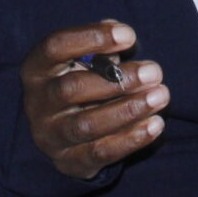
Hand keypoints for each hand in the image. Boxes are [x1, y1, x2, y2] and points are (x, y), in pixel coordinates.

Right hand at [21, 20, 166, 179]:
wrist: (63, 132)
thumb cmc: (82, 82)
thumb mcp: (83, 60)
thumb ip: (101, 47)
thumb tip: (122, 34)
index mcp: (37, 69)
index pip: (55, 47)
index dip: (92, 38)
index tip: (129, 35)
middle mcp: (37, 103)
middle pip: (72, 89)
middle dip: (118, 80)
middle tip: (154, 72)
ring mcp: (51, 135)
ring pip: (87, 124)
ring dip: (128, 109)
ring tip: (161, 95)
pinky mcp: (69, 161)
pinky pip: (101, 152)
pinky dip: (131, 138)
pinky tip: (156, 124)